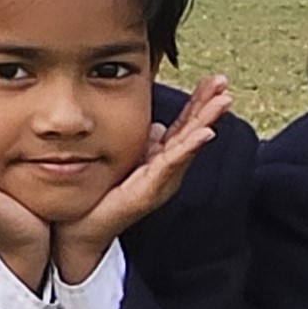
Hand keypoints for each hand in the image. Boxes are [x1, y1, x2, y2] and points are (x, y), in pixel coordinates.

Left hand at [55, 74, 231, 283]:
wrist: (83, 229)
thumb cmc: (103, 195)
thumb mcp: (126, 160)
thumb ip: (144, 144)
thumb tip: (158, 127)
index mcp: (162, 159)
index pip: (186, 125)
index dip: (200, 102)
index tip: (215, 79)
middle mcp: (167, 170)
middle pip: (194, 131)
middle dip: (210, 106)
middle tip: (224, 81)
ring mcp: (161, 181)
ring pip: (189, 145)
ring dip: (207, 122)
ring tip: (223, 101)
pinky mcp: (149, 190)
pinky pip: (171, 164)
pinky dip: (189, 147)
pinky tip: (204, 133)